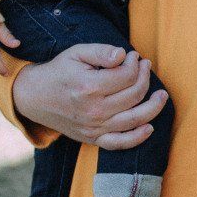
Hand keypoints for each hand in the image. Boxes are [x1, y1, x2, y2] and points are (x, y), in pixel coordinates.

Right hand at [12, 43, 168, 147]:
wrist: (34, 96)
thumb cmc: (59, 71)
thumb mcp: (76, 53)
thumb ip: (101, 52)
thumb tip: (123, 55)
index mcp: (89, 87)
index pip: (127, 76)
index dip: (135, 63)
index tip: (134, 56)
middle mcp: (93, 110)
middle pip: (134, 95)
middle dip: (145, 77)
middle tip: (145, 67)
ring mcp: (94, 127)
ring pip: (134, 119)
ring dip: (153, 106)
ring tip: (161, 95)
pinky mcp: (93, 138)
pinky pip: (120, 143)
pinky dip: (137, 138)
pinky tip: (149, 127)